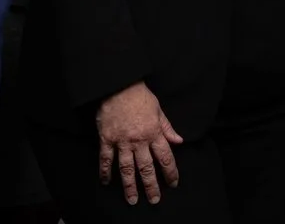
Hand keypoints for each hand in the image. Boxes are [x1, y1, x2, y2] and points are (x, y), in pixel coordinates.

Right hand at [95, 81, 182, 205]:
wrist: (118, 85)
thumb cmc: (139, 96)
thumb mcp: (158, 110)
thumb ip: (167, 127)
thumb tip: (179, 141)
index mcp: (154, 132)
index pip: (165, 157)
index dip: (170, 172)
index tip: (173, 183)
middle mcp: (139, 140)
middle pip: (146, 168)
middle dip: (151, 185)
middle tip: (154, 199)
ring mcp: (122, 141)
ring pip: (127, 168)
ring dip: (130, 185)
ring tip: (132, 199)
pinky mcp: (107, 138)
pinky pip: (105, 158)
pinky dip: (105, 171)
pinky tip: (106, 181)